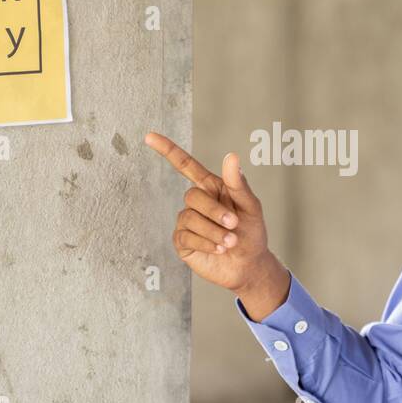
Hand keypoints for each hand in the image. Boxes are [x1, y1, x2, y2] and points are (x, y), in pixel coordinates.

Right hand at [144, 132, 288, 317]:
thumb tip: (231, 156)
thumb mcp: (251, 207)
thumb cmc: (252, 233)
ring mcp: (187, 223)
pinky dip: (206, 242)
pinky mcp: (183, 243)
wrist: (249, 266)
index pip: (186, 165)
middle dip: (214, 211)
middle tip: (234, 225)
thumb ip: (238, 184)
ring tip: (230, 242)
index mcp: (211, 188)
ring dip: (213, 231)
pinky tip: (219, 249)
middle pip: (192, 196)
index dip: (168, 150)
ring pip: (189, 219)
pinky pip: (186, 237)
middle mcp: (197, 203)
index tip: (149, 136)